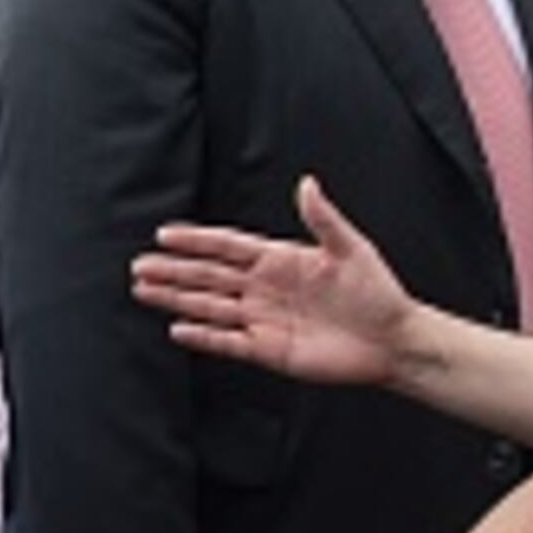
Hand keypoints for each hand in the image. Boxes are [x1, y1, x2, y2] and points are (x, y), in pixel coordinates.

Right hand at [131, 174, 413, 388]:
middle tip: (139, 266)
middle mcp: (264, 288)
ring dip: (177, 299)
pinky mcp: (268, 350)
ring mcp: (263, 319)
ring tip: (143, 291)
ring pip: (210, 306)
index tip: (165, 234)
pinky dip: (203, 336)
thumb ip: (323, 220)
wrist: (393, 341)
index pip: (227, 246)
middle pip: (209, 276)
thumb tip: (307, 183)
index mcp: (280, 259)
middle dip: (173, 270)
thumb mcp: (352, 249)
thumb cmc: (377, 292)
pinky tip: (178, 329)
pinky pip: (228, 342)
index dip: (196, 240)